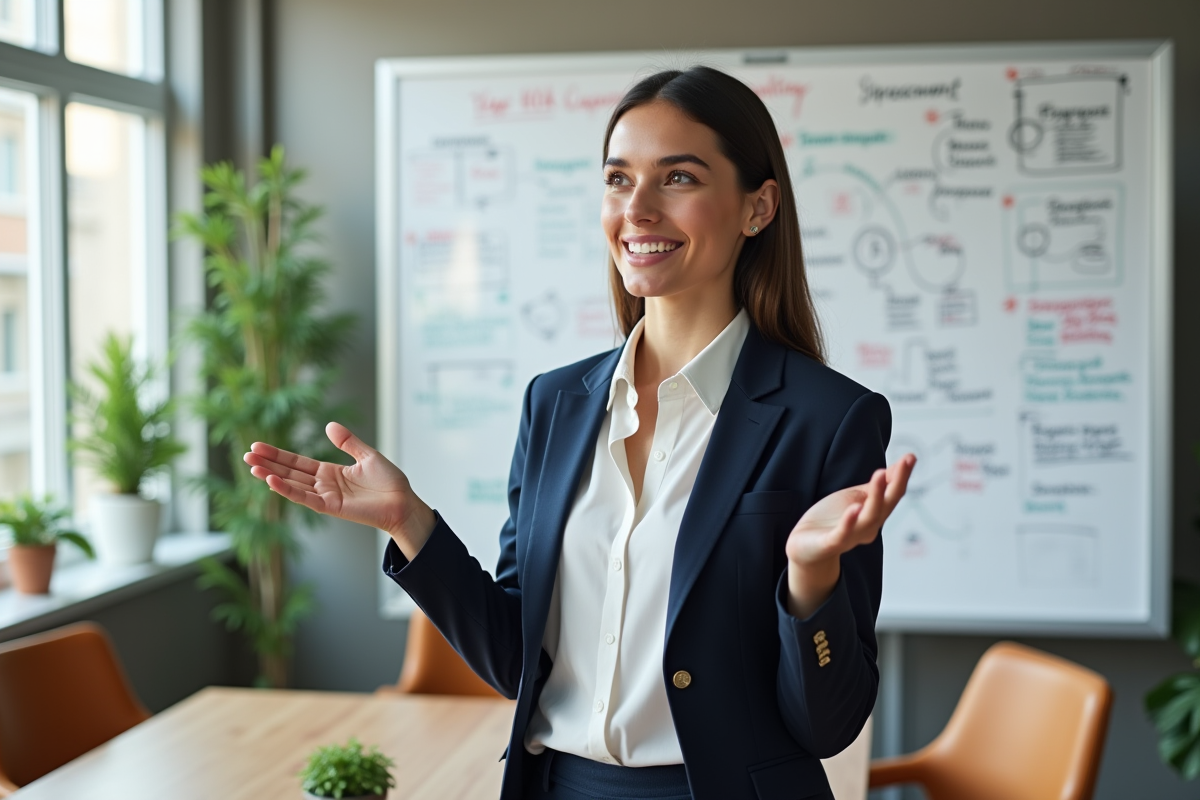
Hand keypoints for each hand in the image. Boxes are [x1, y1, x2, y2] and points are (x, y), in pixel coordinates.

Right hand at [243, 422, 436, 558]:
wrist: (403, 502)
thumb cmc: (389, 482)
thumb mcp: (367, 456)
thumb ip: (348, 442)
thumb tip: (328, 425)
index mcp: (330, 472)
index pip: (297, 462)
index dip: (278, 455)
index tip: (258, 447)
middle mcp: (324, 485)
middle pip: (290, 472)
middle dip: (268, 464)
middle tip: (246, 455)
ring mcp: (325, 496)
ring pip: (292, 485)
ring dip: (272, 476)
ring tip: (252, 467)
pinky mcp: (331, 507)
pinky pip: (305, 498)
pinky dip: (288, 490)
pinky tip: (272, 481)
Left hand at [784, 453, 915, 618]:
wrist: (806, 546)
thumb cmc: (833, 519)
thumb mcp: (857, 497)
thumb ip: (877, 485)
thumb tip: (901, 464)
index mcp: (875, 513)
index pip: (893, 494)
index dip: (902, 476)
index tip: (911, 456)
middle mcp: (868, 525)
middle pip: (887, 504)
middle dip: (897, 482)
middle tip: (906, 461)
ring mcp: (852, 535)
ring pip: (869, 517)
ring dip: (876, 496)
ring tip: (880, 474)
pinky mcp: (832, 542)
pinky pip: (843, 533)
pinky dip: (850, 521)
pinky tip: (855, 507)